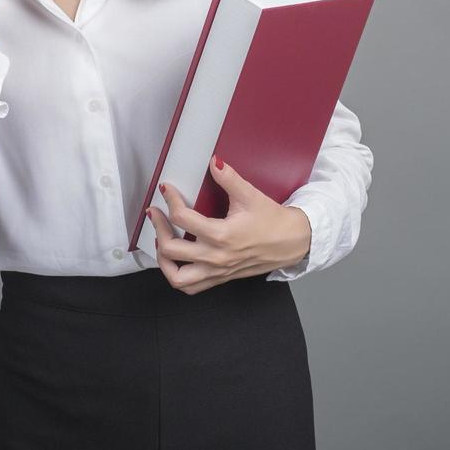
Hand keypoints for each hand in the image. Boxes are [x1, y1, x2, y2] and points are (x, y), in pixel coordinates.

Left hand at [145, 155, 312, 294]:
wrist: (292, 242)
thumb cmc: (273, 222)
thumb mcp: (251, 196)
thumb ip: (229, 178)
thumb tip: (214, 163)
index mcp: (222, 235)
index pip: (183, 218)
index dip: (170, 200)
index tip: (167, 190)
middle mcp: (216, 257)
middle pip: (172, 249)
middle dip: (159, 228)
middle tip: (157, 214)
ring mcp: (217, 271)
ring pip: (177, 277)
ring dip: (163, 260)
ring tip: (161, 241)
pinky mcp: (220, 277)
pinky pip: (191, 287)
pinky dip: (177, 277)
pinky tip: (175, 261)